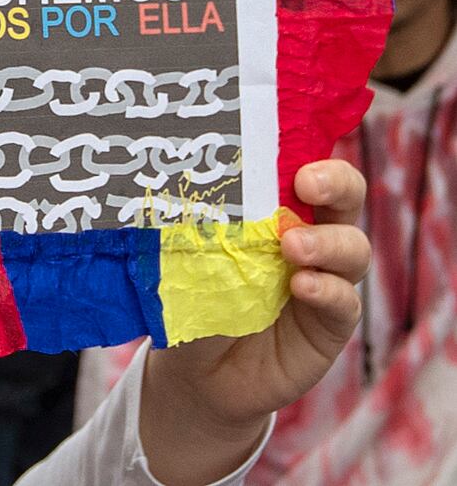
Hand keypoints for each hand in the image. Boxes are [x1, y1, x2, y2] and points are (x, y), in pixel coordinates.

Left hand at [139, 160, 370, 485]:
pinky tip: (303, 288)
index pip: (302, 167)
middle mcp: (306, 234)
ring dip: (327, 242)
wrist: (197, 372)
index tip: (291, 159)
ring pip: (352, 247)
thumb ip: (196, 226)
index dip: (306, 155)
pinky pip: (345, 301)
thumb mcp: (186, 256)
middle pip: (343, 197)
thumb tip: (177, 182)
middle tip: (309, 185)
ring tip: (293, 248)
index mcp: (270, 208)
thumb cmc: (189, 298)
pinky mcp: (330, 323)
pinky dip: (328, 290)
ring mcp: (323, 278)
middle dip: (336, 183)